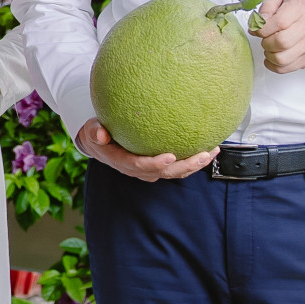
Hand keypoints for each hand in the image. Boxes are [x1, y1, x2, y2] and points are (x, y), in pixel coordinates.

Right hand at [78, 118, 216, 182]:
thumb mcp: (91, 131)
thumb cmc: (98, 134)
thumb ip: (95, 132)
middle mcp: (140, 169)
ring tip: (212, 151)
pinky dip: (194, 160)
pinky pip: (178, 166)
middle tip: (203, 155)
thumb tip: (101, 134)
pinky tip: (209, 147)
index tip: (170, 155)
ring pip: (176, 172)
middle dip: (186, 166)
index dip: (156, 163)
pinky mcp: (160, 165)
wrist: (102, 144)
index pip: (141, 165)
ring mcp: (151, 169)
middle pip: (166, 172)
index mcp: (124, 162)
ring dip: (195, 164)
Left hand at [250, 0, 304, 73]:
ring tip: (269, 47)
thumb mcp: (280, 0)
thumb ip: (266, 7)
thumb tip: (257, 23)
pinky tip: (272, 56)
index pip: (280, 22)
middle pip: (281, 42)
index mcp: (299, 8)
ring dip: (269, 55)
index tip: (258, 29)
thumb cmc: (297, 12)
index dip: (263, 28)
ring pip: (282, 59)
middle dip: (266, 42)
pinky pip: (284, 68)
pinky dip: (273, 65)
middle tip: (265, 38)